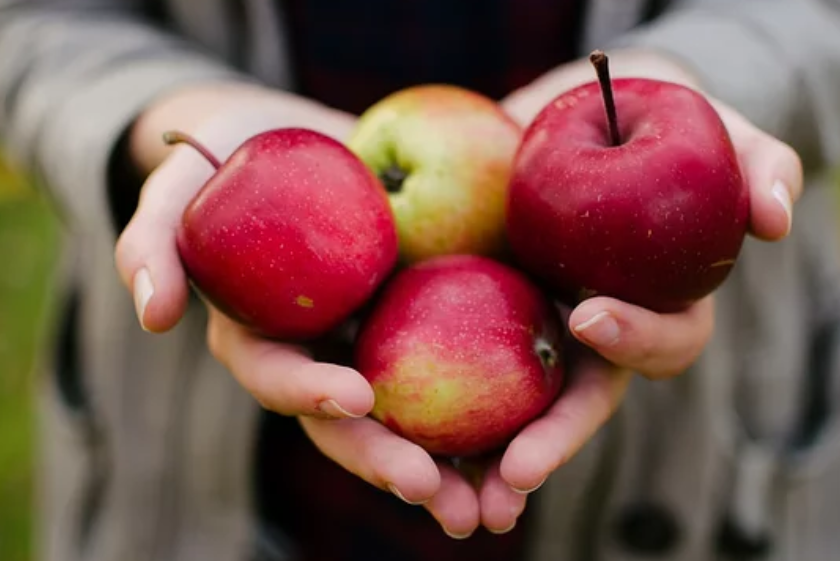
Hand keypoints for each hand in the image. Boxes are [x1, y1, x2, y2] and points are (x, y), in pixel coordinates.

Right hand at [113, 82, 456, 535]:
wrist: (298, 135)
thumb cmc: (231, 152)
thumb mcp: (183, 179)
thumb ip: (155, 240)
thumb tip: (154, 317)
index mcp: (264, 336)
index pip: (279, 377)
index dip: (309, 393)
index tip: (357, 396)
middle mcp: (321, 351)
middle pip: (350, 422)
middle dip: (385, 461)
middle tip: (433, 493)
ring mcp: (375, 338)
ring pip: (410, 414)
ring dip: (449, 464)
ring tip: (497, 504)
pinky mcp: (423, 318)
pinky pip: (458, 365)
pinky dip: (492, 404)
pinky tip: (534, 433)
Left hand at [451, 48, 803, 535]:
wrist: (563, 115)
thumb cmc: (645, 124)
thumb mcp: (706, 132)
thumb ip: (755, 164)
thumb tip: (775, 221)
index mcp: (648, 303)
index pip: (658, 343)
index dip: (635, 338)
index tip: (589, 313)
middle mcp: (588, 331)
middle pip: (575, 405)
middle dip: (551, 443)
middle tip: (515, 474)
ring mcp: (529, 326)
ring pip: (512, 410)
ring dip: (483, 459)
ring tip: (449, 499)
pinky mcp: (471, 311)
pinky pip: (447, 367)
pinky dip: (425, 406)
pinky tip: (387, 427)